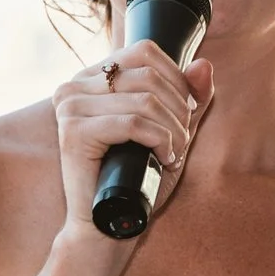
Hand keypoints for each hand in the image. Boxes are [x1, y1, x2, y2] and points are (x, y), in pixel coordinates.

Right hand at [49, 38, 212, 236]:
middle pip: (148, 74)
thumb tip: (204, 64)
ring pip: (145, 99)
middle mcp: (74, 86)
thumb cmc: (137, 180)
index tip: (184, 112)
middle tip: (181, 140)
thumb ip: (190, 98)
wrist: (108, 224)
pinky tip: (163, 158)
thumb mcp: (172, 132)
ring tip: (173, 153)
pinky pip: (133, 123)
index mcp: (92, 78)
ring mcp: (70, 107)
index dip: (176, 77)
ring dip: (173, 129)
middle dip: (178, 108)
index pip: (144, 50)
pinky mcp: (73, 132)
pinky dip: (159, 141)